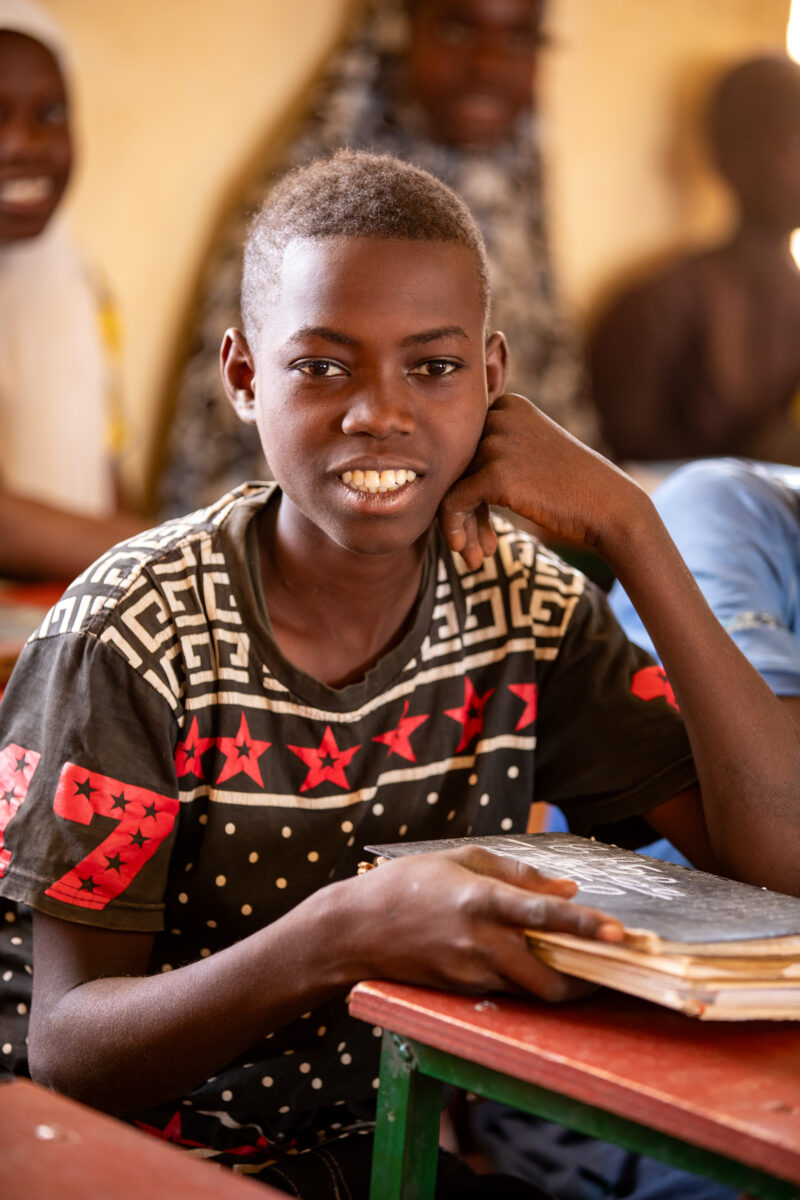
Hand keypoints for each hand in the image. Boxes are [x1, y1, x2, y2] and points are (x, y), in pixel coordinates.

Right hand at [344, 845, 622, 1001]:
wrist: (355, 929)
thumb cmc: (408, 883)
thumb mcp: (461, 859)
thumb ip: (518, 874)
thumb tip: (568, 890)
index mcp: (480, 899)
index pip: (543, 915)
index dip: (584, 925)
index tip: (619, 932)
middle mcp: (479, 941)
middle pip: (548, 978)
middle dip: (586, 979)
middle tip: (610, 966)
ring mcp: (469, 972)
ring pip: (531, 991)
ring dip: (560, 983)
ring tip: (581, 965)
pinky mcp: (461, 991)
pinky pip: (507, 991)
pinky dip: (528, 981)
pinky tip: (533, 963)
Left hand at [438, 394, 642, 570]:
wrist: (609, 506)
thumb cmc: (572, 488)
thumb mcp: (530, 454)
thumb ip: (492, 454)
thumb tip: (439, 478)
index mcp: (508, 405)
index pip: (466, 446)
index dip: (468, 486)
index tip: (482, 521)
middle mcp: (499, 415)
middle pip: (456, 466)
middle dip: (463, 510)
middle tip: (475, 545)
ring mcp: (497, 442)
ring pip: (451, 486)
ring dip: (462, 526)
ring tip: (474, 555)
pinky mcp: (495, 472)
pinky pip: (452, 503)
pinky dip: (454, 530)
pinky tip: (468, 552)